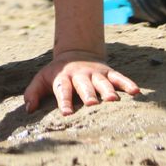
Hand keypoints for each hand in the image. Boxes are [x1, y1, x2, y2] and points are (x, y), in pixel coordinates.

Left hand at [24, 49, 139, 114]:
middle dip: (88, 94)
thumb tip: (28, 110)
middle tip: (92, 104)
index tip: (66, 113)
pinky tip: (136, 92)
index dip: (64, 101)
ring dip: (108, 90)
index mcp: (63, 78)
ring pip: (103, 82)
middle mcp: (80, 75)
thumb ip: (33, 93)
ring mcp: (96, 73)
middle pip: (84, 86)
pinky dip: (127, 83)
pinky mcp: (108, 72)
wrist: (75, 53)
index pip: (62, 90)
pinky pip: (119, 77)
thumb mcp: (42, 79)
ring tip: (113, 100)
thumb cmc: (57, 74)